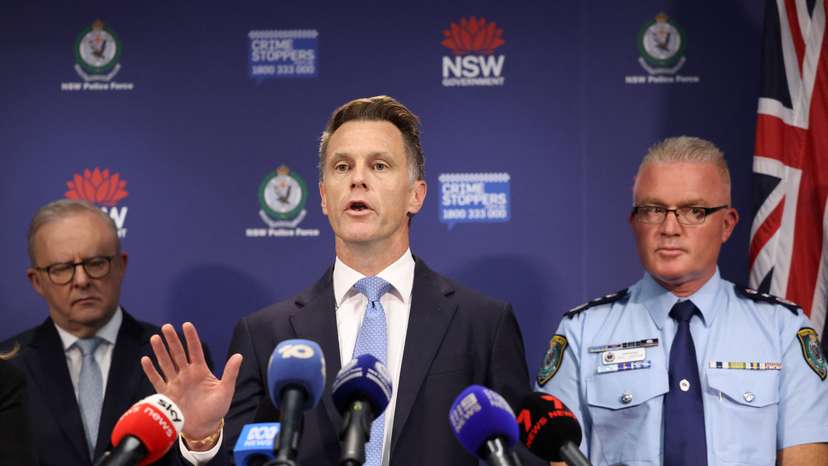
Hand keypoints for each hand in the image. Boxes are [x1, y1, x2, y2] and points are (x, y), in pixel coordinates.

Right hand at [140, 322, 242, 442]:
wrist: (203, 428)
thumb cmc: (216, 408)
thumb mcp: (226, 390)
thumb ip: (230, 373)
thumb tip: (239, 356)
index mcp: (201, 371)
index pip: (195, 350)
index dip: (191, 338)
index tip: (186, 325)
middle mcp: (186, 374)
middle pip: (178, 354)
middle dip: (173, 340)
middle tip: (166, 326)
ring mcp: (176, 383)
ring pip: (166, 364)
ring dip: (160, 352)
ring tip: (155, 338)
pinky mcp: (167, 394)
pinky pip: (157, 380)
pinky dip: (151, 371)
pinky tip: (145, 359)